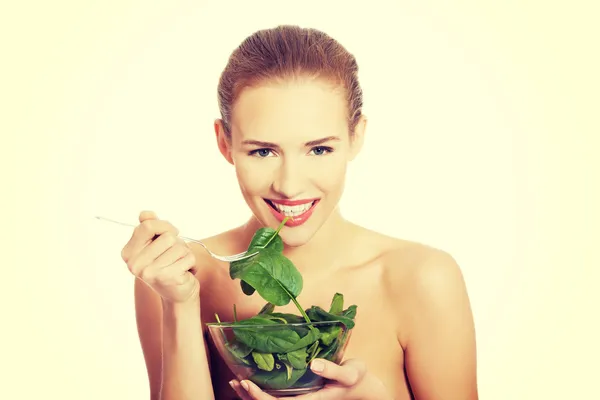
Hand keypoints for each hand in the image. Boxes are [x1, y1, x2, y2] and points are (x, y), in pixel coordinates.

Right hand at [121, 210, 198, 302]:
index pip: (147, 226)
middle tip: (174, 255)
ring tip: (178, 263)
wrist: (177, 292)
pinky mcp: (167, 278)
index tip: (172, 233)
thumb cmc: (167, 264)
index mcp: (128, 252)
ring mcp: (150, 272)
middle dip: (177, 242)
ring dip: (184, 253)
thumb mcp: (156, 243)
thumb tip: (145, 213)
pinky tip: (184, 271)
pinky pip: (188, 257)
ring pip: (179, 247)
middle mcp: (135, 264)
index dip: (164, 226)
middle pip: (167, 236)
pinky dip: (191, 262)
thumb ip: (149, 227)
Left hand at [229, 358, 390, 399]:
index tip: (245, 384)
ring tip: (236, 382)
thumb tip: (314, 364)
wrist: (366, 388)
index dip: (259, 396)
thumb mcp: (351, 372)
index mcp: (312, 399)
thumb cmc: (359, 379)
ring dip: (252, 395)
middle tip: (234, 381)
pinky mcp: (303, 392)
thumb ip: (334, 369)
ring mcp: (303, 398)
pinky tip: (254, 379)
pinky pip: (279, 395)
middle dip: (249, 396)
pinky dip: (263, 389)